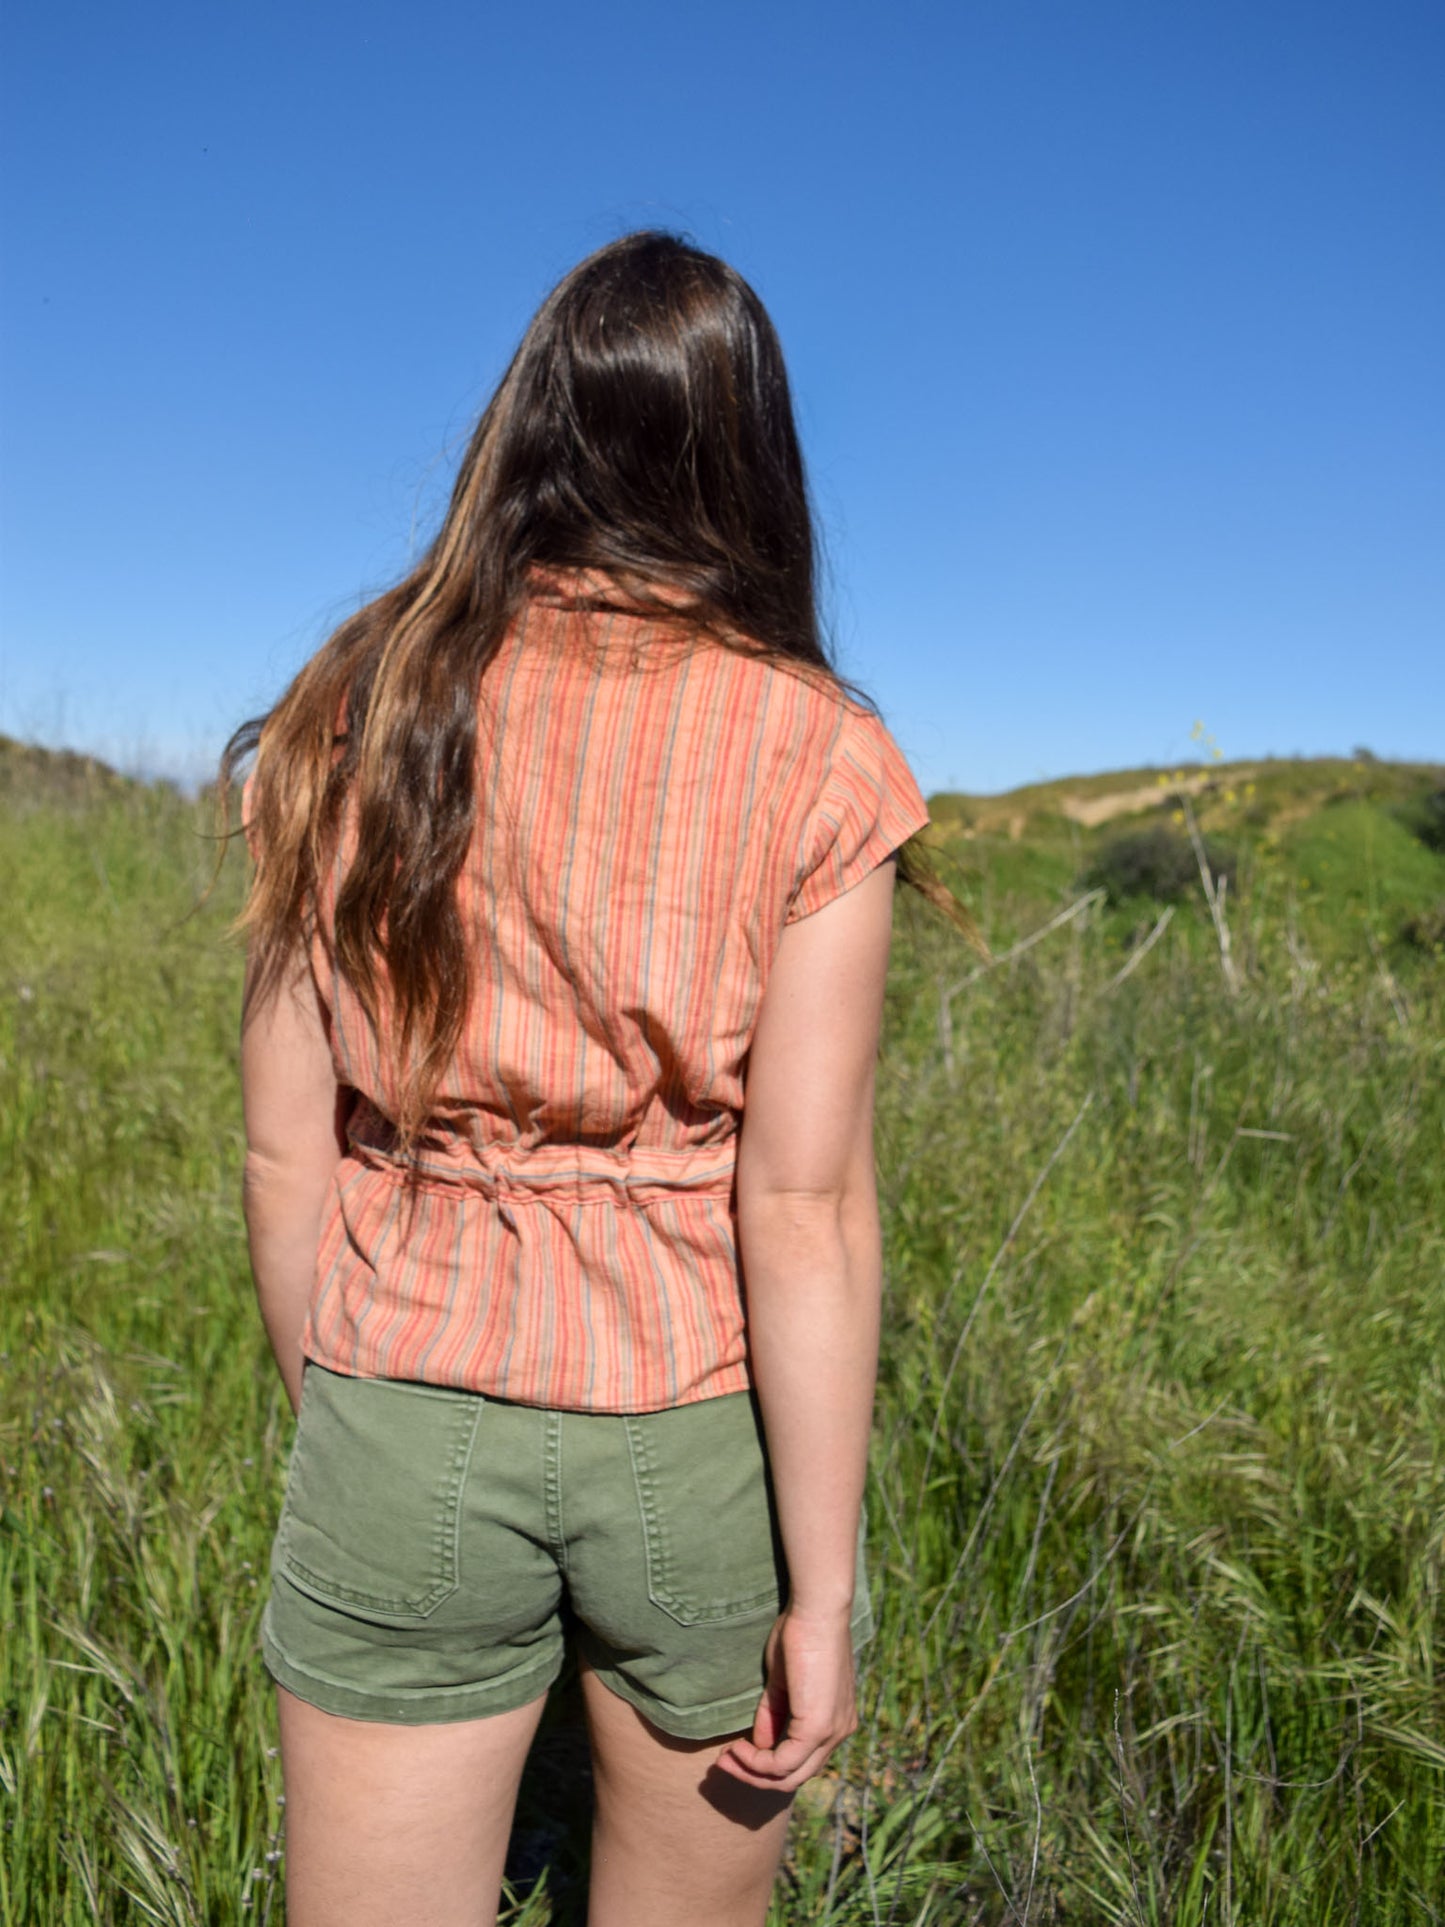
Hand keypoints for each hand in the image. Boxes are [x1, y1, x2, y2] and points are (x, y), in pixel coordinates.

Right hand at [716, 1606, 857, 1792]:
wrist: (816, 1612)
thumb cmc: (800, 1634)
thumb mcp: (782, 1682)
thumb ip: (773, 1714)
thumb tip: (757, 1745)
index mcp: (836, 1721)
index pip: (802, 1760)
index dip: (767, 1763)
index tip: (735, 1751)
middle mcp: (839, 1733)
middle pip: (795, 1776)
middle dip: (756, 1775)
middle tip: (724, 1763)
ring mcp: (831, 1733)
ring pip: (788, 1776)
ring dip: (752, 1772)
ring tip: (725, 1758)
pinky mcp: (817, 1729)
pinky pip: (782, 1763)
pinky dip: (756, 1763)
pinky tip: (738, 1749)